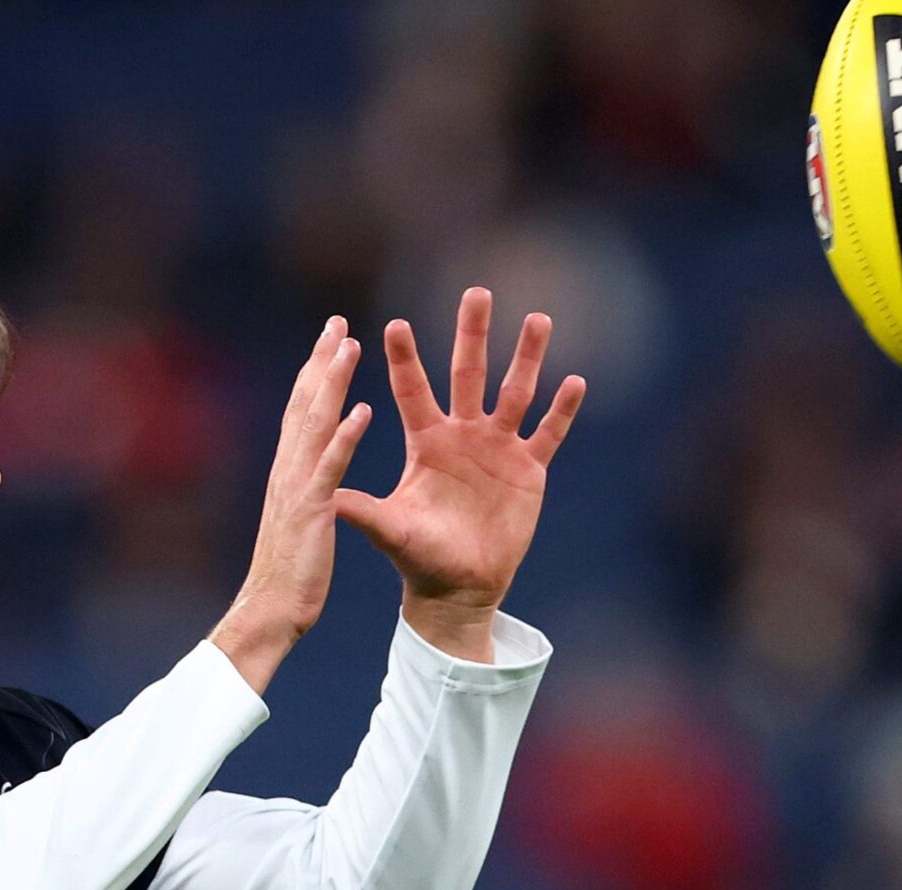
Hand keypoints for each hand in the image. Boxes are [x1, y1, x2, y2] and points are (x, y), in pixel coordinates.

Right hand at [211, 316, 370, 693]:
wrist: (270, 611)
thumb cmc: (289, 573)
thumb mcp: (298, 520)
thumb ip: (303, 490)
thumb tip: (308, 473)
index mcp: (289, 471)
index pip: (302, 411)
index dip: (315, 374)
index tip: (331, 340)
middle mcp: (288, 469)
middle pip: (304, 404)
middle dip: (321, 361)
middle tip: (338, 323)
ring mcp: (297, 486)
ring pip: (314, 423)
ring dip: (331, 383)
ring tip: (349, 346)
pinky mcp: (310, 509)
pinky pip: (330, 466)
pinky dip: (344, 436)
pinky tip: (362, 409)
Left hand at [334, 288, 585, 637]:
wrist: (460, 586)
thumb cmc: (419, 557)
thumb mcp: (391, 531)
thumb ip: (364, 512)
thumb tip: (326, 496)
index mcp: (426, 442)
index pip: (412, 390)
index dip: (404, 359)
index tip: (394, 324)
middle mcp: (463, 434)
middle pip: (469, 373)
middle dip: (472, 334)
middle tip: (476, 291)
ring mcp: (498, 448)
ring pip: (516, 393)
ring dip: (527, 357)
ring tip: (538, 319)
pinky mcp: (529, 470)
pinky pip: (548, 434)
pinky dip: (561, 410)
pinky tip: (575, 381)